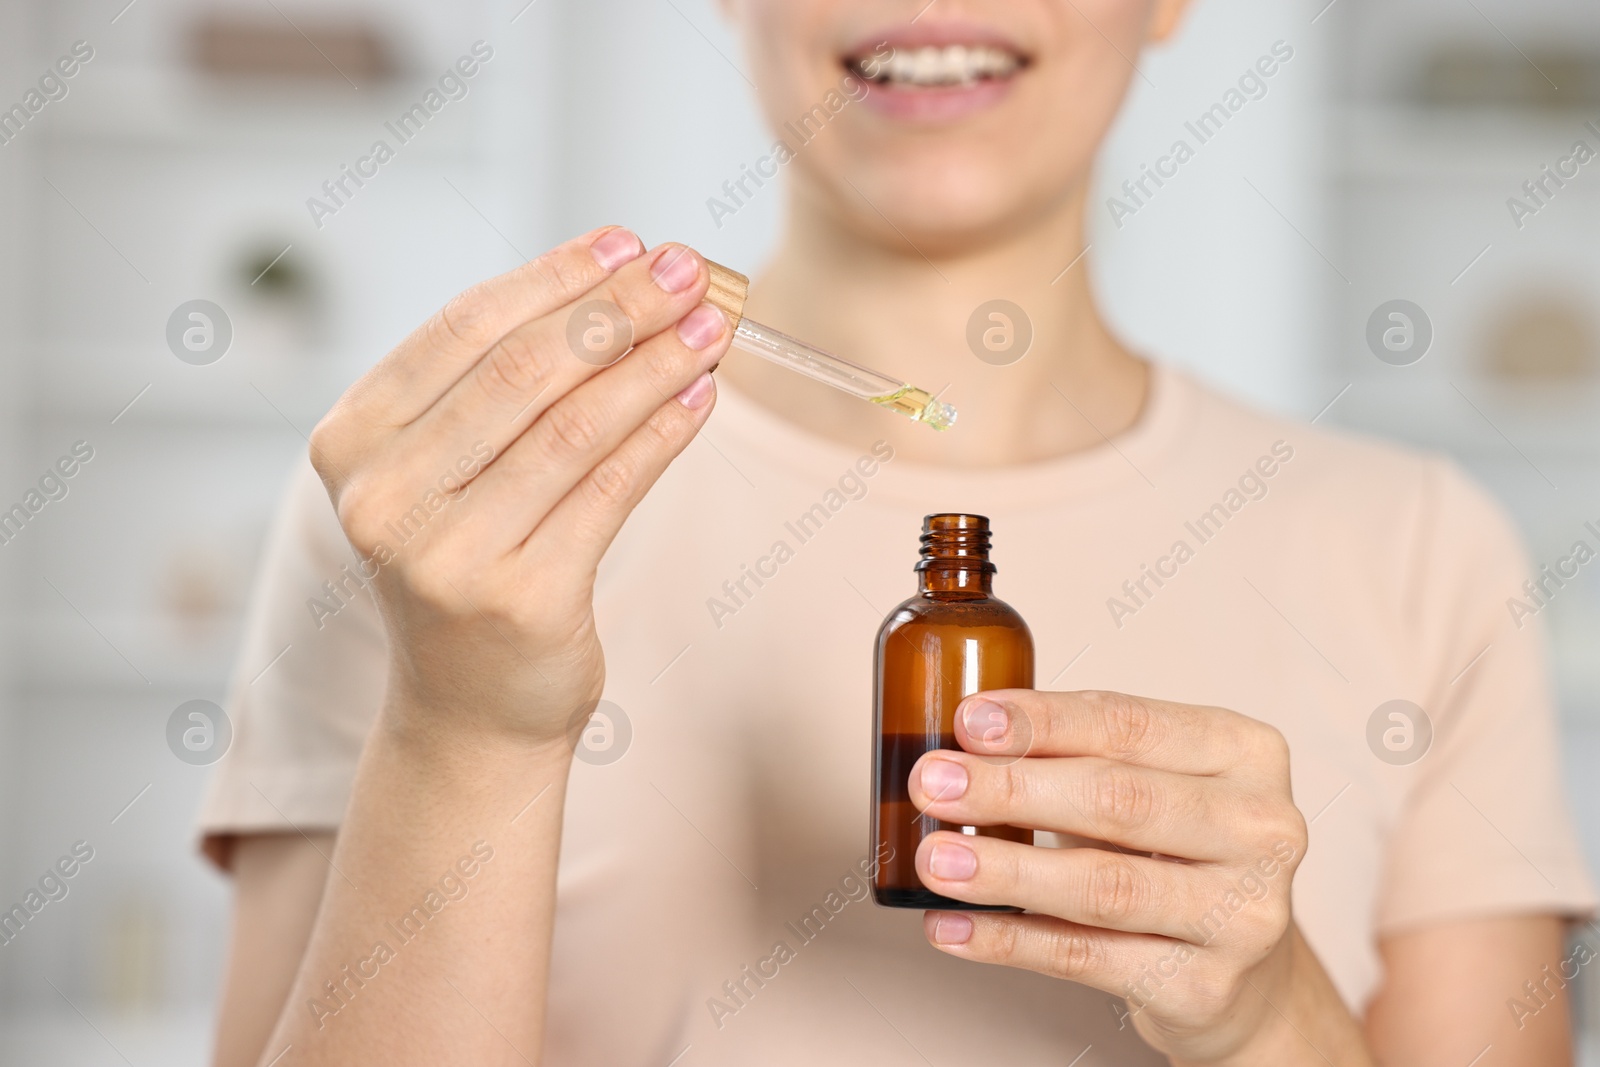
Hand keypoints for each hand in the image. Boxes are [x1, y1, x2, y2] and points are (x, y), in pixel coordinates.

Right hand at [307, 228, 728, 748]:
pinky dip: (661, 436)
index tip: (628, 241)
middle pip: (523, 369)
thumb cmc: (468, 564)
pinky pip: (609, 490)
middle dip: (620, 308)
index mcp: (352, 441)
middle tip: (690, 270)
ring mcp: (447, 554)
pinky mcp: (521, 598)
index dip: (556, 276)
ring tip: (711, 326)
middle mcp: (385, 496)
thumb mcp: (449, 469)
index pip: (464, 328)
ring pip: (574, 425)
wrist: (468, 708)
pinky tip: (700, 399)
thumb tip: (620, 280)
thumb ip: (500, 384)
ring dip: (655, 364)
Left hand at [907, 690, 1311, 1063]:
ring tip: (936, 859)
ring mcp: (1242, 914)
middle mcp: (1261, 829)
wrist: (1246, 973)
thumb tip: (962, 743)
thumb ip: (1075, 753)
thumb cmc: (1176, 853)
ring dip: (1005, 870)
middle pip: (1119, 800)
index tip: (968, 721)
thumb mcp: (1148, 783)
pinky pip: (1087, 958)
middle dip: (1012, 789)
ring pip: (1103, 886)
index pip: (1131, 724)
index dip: (1043, 721)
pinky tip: (954, 926)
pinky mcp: (1206, 986)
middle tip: (934, 784)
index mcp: (1246, 753)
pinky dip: (1010, 941)